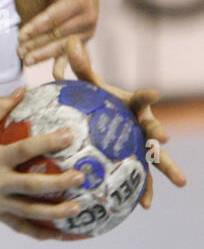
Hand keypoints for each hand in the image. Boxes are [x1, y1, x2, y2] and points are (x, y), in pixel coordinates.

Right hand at [0, 89, 87, 239]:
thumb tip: (22, 89)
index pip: (24, 149)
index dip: (48, 142)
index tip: (70, 136)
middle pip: (33, 185)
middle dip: (60, 182)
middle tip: (81, 177)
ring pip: (31, 211)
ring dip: (56, 212)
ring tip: (78, 209)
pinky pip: (21, 227)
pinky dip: (40, 233)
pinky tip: (60, 234)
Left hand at [17, 0, 98, 64]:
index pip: (55, 14)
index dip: (38, 25)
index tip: (21, 34)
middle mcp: (88, 14)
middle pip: (57, 33)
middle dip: (36, 42)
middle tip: (18, 49)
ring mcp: (86, 30)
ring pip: (62, 45)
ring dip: (43, 54)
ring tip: (25, 59)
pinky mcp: (82, 40)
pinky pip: (73, 55)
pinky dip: (63, 64)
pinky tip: (56, 75)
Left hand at [57, 37, 186, 208]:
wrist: (107, 116)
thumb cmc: (98, 99)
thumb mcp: (89, 85)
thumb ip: (81, 67)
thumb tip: (70, 42)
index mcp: (132, 106)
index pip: (139, 99)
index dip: (146, 96)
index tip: (154, 92)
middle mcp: (142, 126)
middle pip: (154, 130)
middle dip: (158, 135)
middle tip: (162, 139)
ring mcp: (142, 144)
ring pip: (156, 158)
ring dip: (164, 170)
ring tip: (179, 182)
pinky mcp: (137, 160)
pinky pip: (141, 177)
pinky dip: (143, 190)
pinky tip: (142, 206)